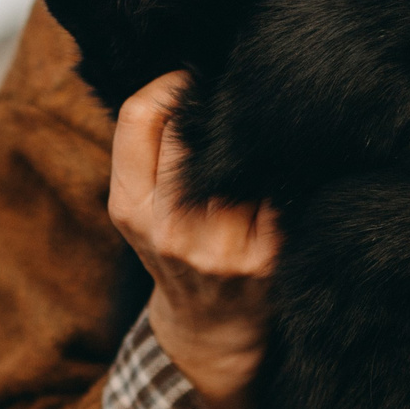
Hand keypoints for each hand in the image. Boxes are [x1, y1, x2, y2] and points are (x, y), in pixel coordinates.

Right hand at [110, 71, 277, 408]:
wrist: (211, 332)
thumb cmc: (177, 253)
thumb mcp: (140, 211)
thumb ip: (148, 154)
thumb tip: (184, 76)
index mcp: (130, 207)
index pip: (139, 115)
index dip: (167, 82)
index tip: (187, 78)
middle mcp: (170, 227)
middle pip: (191, 126)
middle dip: (210, 100)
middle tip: (230, 89)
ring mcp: (220, 246)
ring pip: (236, 152)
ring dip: (248, 130)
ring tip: (257, 122)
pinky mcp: (266, 258)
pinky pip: (275, 185)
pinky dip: (278, 164)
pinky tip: (280, 158)